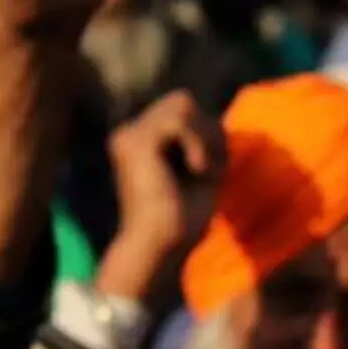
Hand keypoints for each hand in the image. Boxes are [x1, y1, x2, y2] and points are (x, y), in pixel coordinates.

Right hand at [97, 90, 226, 298]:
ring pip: (182, 104)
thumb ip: (203, 143)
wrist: (160, 247)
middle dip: (207, 129)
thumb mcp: (199, 171)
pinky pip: (179, 120)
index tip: (211, 168)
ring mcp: (128, 135)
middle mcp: (127, 133)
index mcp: (138, 141)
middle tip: (211, 168)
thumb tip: (219, 120)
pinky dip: (198, 142)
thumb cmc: (182, 221)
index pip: (179, 109)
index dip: (205, 131)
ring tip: (206, 170)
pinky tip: (198, 169)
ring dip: (206, 136)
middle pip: (181, 101)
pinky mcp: (137, 143)